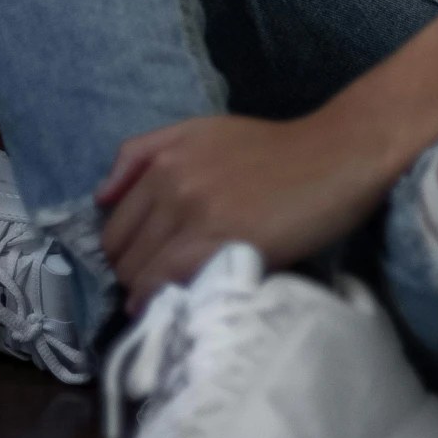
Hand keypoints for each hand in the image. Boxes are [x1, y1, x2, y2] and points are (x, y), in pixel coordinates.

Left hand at [96, 110, 388, 309]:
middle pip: (119, 249)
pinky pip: (162, 280)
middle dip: (130, 271)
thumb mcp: (204, 131)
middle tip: (156, 284)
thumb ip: (146, 152)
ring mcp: (191, 211)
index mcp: (165, 155)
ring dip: (142, 290)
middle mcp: (170, 180)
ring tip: (165, 297)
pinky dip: (154, 299)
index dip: (124, 249)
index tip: (143, 263)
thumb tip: (101, 196)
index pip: (112, 221)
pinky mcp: (216, 240)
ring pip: (136, 269)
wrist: (336, 158)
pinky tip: (164, 306)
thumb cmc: (276, 149)